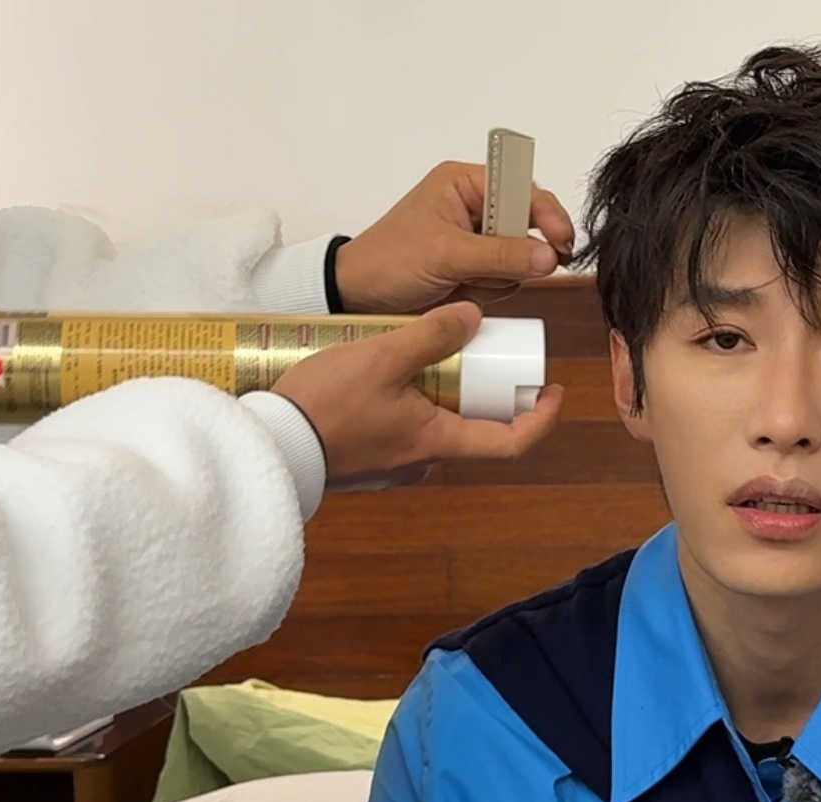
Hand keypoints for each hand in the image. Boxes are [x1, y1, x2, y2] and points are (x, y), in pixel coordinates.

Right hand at [271, 301, 563, 484]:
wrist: (267, 445)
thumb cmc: (325, 405)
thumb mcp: (383, 356)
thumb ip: (431, 334)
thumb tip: (473, 316)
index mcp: (440, 442)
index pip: (512, 442)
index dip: (542, 417)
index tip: (553, 390)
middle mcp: (423, 462)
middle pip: (473, 428)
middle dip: (483, 391)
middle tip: (480, 353)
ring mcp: (395, 466)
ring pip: (435, 426)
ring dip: (441, 394)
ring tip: (429, 355)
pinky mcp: (369, 462)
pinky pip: (404, 431)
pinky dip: (410, 404)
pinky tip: (389, 376)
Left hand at [334, 162, 575, 313]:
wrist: (358, 297)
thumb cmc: (388, 261)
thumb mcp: (447, 254)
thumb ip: (501, 254)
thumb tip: (549, 256)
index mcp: (465, 184)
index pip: (524, 190)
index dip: (547, 214)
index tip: (561, 241)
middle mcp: (475, 207)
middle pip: (528, 226)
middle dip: (518, 253)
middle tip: (502, 270)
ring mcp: (477, 240)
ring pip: (521, 258)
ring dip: (501, 277)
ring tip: (465, 281)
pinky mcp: (477, 268)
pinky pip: (507, 280)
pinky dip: (492, 290)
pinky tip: (464, 291)